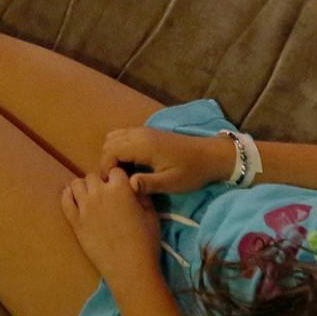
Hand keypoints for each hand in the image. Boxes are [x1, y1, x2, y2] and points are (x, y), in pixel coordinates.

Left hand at [62, 168, 161, 288]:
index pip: (115, 171)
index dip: (118, 179)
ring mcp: (84, 207)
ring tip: (91, 198)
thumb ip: (142, 195)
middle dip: (100, 183)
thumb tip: (135, 185)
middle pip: (93, 176)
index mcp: (120, 188)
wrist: (130, 268)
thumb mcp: (151, 215)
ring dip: (84, 188)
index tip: (121, 189)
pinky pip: (65, 200)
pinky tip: (75, 200)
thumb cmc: (146, 242)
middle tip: (107, 197)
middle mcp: (99, 193)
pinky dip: (68, 197)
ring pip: (77, 184)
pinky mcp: (74, 221)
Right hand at [96, 126, 233, 196]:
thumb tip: (127, 184)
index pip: (111, 151)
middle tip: (114, 181)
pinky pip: (123, 136)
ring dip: (112, 153)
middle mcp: (140, 134)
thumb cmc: (191, 171)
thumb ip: (148, 184)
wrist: (210, 155)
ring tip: (121, 173)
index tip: (111, 185)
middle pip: (109, 142)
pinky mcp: (147, 133)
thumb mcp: (171, 182)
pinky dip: (119, 148)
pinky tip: (130, 165)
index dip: (106, 168)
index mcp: (144, 145)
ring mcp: (143, 131)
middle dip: (106, 161)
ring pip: (114, 137)